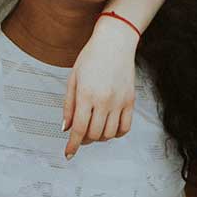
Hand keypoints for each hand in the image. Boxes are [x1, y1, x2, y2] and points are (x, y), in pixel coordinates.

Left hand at [62, 16, 138, 157]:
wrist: (115, 43)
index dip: (73, 145)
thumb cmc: (92, 57)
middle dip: (84, 140)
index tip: (69, 153)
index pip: (79, 129)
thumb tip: (66, 128)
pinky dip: (116, 133)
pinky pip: (125, 127)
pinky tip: (109, 128)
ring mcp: (119, 102)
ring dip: (99, 138)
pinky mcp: (131, 101)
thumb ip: (69, 106)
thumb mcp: (73, 79)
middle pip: (94, 134)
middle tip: (79, 137)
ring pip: (109, 134)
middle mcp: (104, 101)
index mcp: (86, 95)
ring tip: (93, 130)